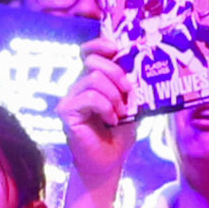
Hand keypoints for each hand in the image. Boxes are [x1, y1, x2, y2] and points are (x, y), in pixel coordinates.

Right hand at [55, 55, 137, 192]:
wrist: (108, 162)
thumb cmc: (118, 134)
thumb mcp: (130, 105)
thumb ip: (131, 87)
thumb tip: (143, 68)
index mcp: (91, 81)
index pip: (88, 53)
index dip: (99, 45)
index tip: (115, 48)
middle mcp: (77, 86)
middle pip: (93, 62)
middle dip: (116, 73)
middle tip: (128, 92)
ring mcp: (69, 99)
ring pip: (94, 79)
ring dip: (114, 96)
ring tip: (121, 113)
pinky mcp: (66, 112)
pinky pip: (89, 98)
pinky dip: (106, 108)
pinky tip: (112, 120)